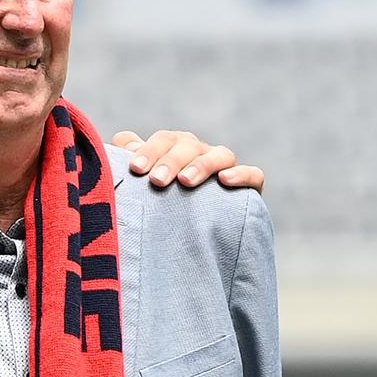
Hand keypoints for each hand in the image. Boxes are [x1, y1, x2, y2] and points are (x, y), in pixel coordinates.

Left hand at [110, 130, 264, 191]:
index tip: (135, 169)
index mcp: (174, 147)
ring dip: (202, 165)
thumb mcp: (142, 184)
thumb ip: (132, 160)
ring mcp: (225, 167)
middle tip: (156, 181)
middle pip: (187, 145)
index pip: (163, 140)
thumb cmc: (158, 202)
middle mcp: (200, 153)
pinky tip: (225, 181)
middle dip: (170, 161)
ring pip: (220, 154)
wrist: (190, 236)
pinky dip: (242, 174)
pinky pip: (253, 174)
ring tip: (186, 181)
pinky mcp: (249, 187)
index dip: (148, 150)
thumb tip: (122, 141)